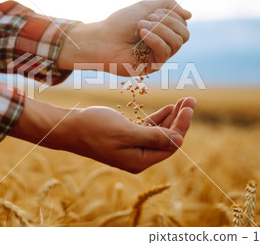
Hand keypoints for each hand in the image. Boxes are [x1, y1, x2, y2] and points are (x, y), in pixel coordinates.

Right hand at [10, 97, 195, 172]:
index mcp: (140, 160)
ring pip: (160, 133)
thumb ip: (154, 137)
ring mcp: (132, 148)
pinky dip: (159, 119)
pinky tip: (168, 108)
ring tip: (184, 101)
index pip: (170, 144)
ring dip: (172, 117)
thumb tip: (180, 140)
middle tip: (191, 99)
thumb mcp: (125, 132)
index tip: (189, 106)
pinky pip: (148, 130)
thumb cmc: (94, 128)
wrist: (68, 127)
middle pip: (168, 139)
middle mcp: (139, 157)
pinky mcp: (126, 138)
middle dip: (181, 120)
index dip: (182, 125)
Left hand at [57, 0, 191, 75]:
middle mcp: (163, 45)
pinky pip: (165, 51)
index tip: (153, 12)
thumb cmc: (119, 23)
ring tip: (141, 26)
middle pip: (184, 34)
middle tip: (147, 19)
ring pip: (177, 42)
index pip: (183, 25)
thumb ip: (168, 6)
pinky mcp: (152, 67)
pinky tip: (142, 33)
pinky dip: (155, 39)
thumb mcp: (145, 6)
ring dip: (160, 29)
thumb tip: (190, 15)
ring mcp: (158, 57)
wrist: (102, 39)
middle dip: (168, 22)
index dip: (172, 16)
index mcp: (163, 32)